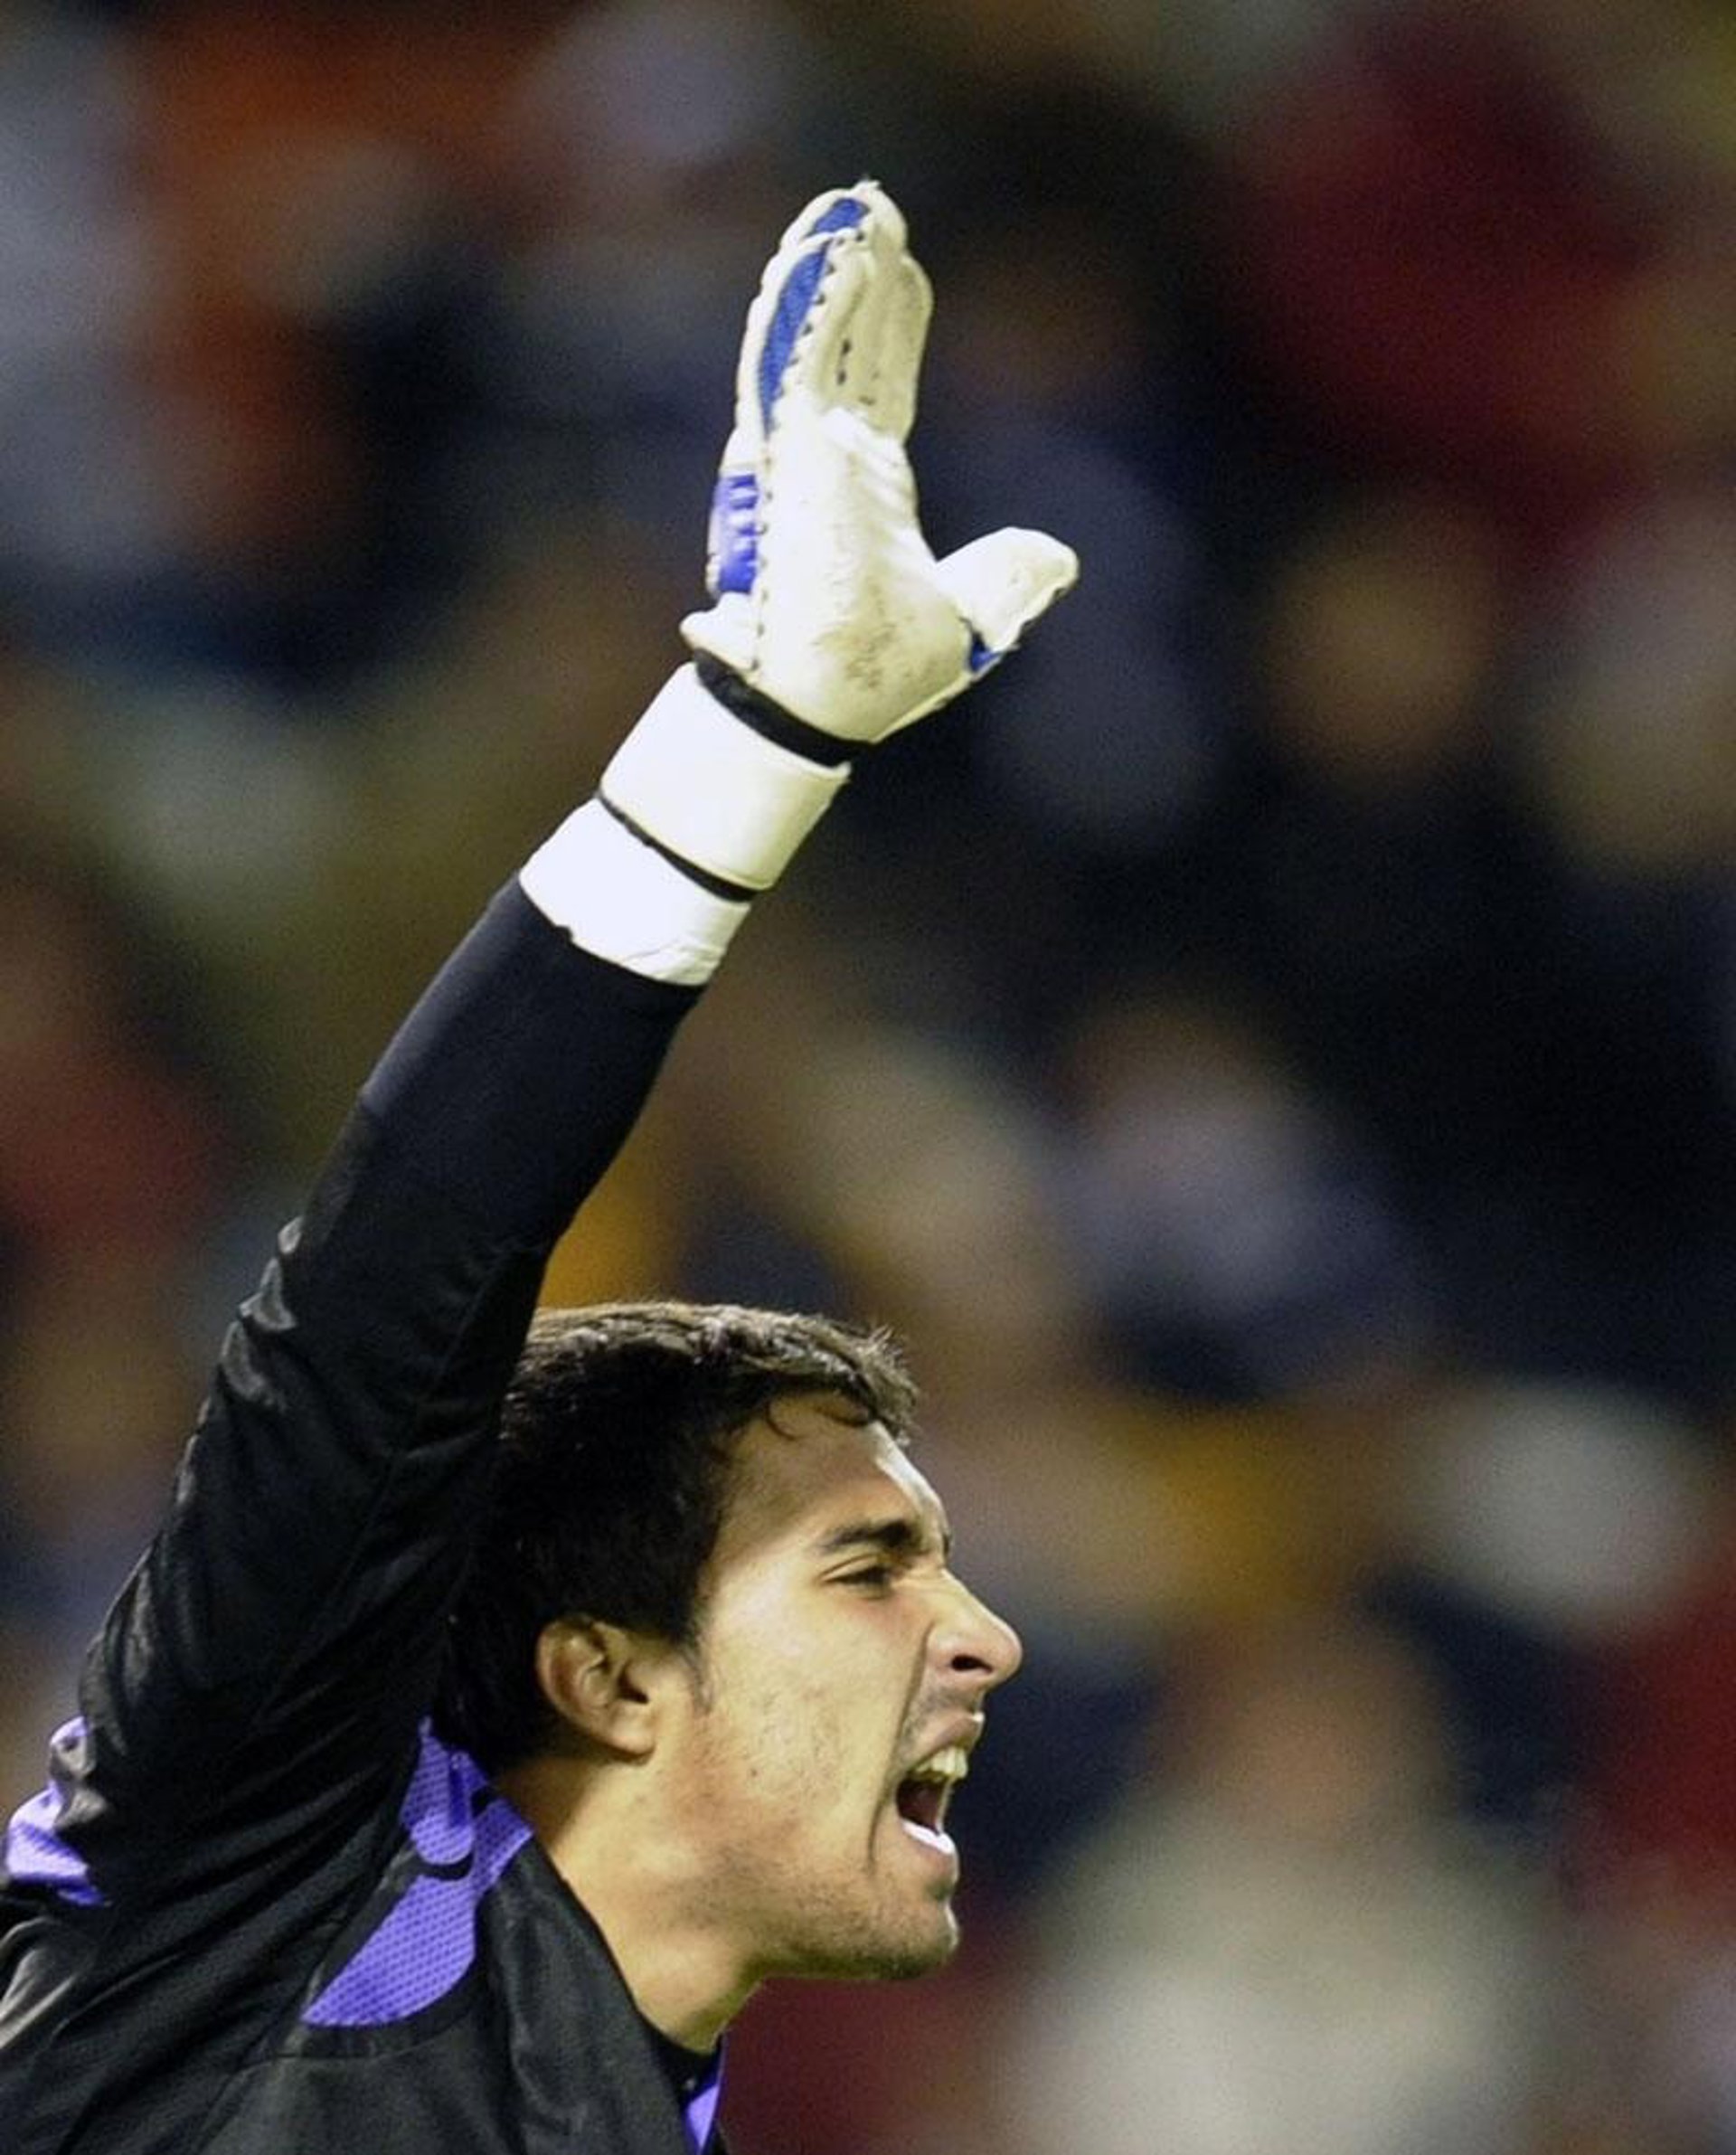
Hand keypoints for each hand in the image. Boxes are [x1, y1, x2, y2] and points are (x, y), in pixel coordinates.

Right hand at [682, 181, 1078, 741]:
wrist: (830, 701)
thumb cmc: (878, 674)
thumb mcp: (972, 616)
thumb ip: (1008, 577)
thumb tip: (1057, 558)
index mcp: (866, 490)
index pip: (880, 383)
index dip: (889, 322)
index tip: (900, 266)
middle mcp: (826, 461)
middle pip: (843, 344)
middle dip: (855, 275)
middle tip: (868, 206)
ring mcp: (800, 454)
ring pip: (807, 338)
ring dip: (824, 269)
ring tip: (844, 207)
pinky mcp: (784, 453)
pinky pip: (791, 358)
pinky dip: (807, 301)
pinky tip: (827, 245)